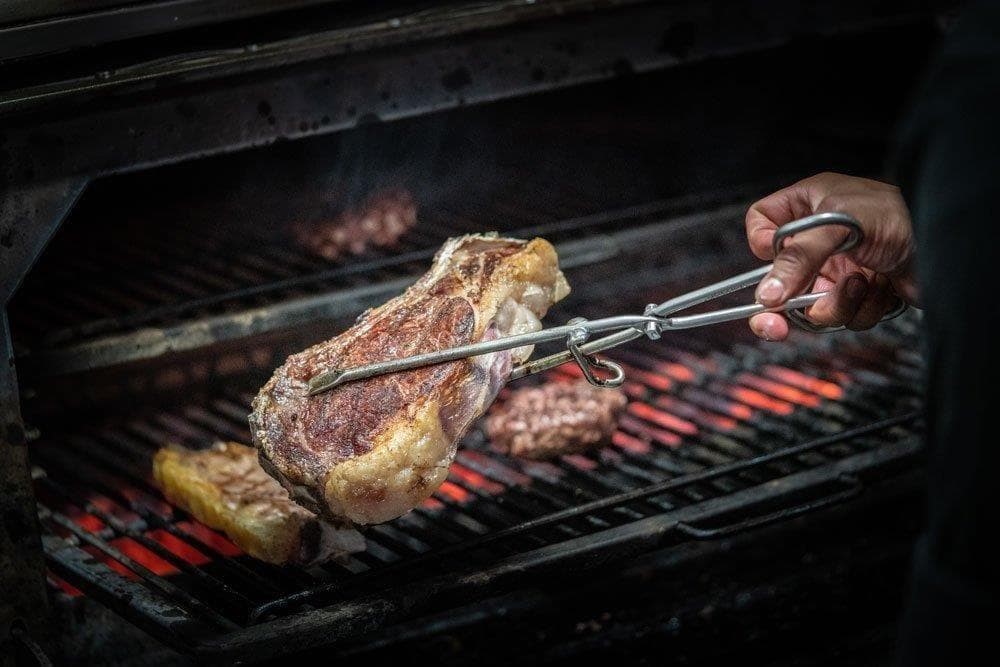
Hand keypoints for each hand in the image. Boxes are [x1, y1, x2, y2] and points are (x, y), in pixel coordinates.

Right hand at [745, 172, 917, 340]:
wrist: (949, 247)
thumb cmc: (902, 215)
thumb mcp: (841, 225)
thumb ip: (798, 257)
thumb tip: (767, 293)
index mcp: (809, 205)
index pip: (762, 224)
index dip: (762, 244)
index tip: (769, 258)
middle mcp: (820, 238)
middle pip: (778, 277)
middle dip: (780, 305)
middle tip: (773, 325)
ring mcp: (838, 268)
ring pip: (810, 304)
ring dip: (836, 302)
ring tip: (862, 282)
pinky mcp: (858, 294)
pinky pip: (841, 316)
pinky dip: (860, 308)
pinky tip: (880, 288)